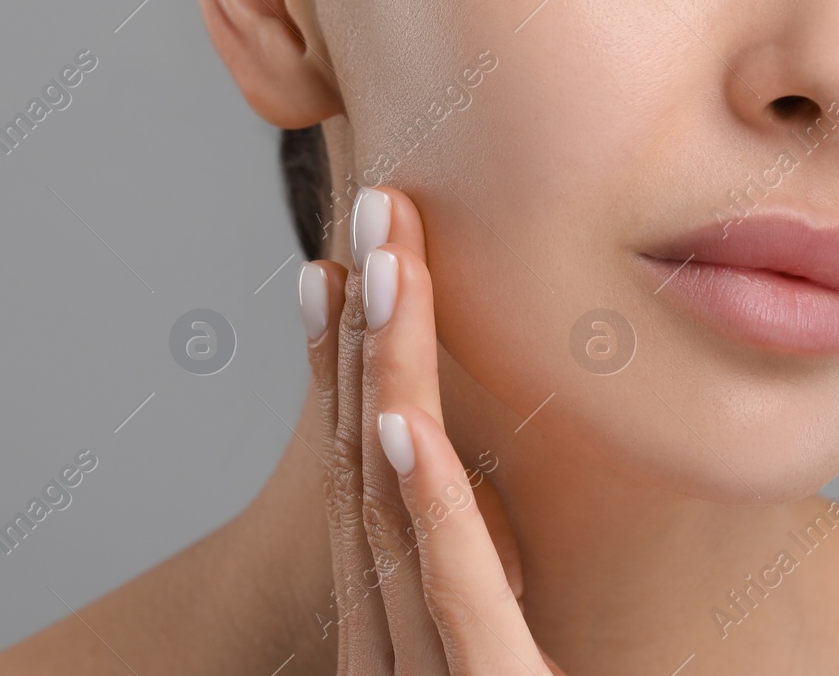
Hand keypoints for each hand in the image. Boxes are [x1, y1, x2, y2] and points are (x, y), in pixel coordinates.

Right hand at [299, 185, 565, 673]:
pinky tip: (404, 422)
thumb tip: (484, 505)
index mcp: (391, 622)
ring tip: (382, 265)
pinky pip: (449, 591)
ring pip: (386, 499)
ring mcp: (416, 671)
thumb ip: (481, 595)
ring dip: (383, 372)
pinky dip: (426, 500)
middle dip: (364, 326)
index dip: (346, 359)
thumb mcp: (500, 665)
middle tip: (372, 208)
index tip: (339, 265)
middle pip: (362, 456)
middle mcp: (385, 636)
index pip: (362, 466)